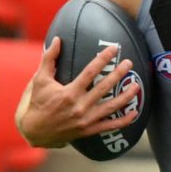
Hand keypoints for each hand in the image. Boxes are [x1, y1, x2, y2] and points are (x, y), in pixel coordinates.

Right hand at [18, 38, 139, 147]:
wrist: (34, 131)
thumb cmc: (37, 103)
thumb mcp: (39, 80)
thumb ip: (49, 59)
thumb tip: (57, 39)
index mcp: (69, 93)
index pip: (90, 72)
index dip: (103, 59)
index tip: (114, 48)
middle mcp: (79, 106)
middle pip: (105, 87)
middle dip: (118, 73)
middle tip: (129, 63)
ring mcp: (86, 120)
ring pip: (112, 107)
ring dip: (126, 96)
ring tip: (137, 85)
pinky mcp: (88, 130)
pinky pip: (110, 126)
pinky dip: (124, 121)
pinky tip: (135, 113)